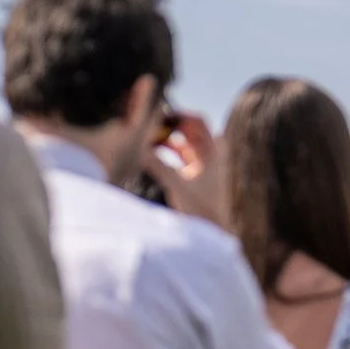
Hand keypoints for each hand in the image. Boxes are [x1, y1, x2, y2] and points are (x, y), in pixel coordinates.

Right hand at [141, 110, 228, 228]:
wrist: (213, 235)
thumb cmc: (201, 212)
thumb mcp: (177, 186)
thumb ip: (157, 165)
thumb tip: (136, 148)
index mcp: (213, 154)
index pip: (197, 122)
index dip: (178, 114)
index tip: (157, 113)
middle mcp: (210, 157)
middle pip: (189, 130)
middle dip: (167, 125)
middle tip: (145, 123)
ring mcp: (203, 166)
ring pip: (182, 144)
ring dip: (164, 139)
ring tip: (143, 137)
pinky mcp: (194, 177)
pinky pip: (178, 157)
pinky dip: (164, 152)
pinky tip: (146, 152)